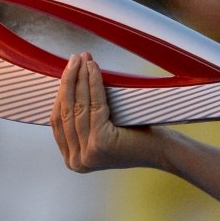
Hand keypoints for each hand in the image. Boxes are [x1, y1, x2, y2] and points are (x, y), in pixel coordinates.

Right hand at [50, 53, 169, 172]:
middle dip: (68, 81)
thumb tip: (66, 82)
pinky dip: (93, 83)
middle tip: (74, 59)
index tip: (66, 71)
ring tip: (83, 59)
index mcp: (73, 160)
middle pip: (65, 112)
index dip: (60, 93)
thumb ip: (81, 117)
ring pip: (78, 107)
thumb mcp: (100, 129)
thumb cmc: (135, 135)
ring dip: (80, 78)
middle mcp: (76, 161)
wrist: (162, 148)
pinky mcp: (100, 143)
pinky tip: (93, 68)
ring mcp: (87, 155)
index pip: (58, 121)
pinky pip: (94, 105)